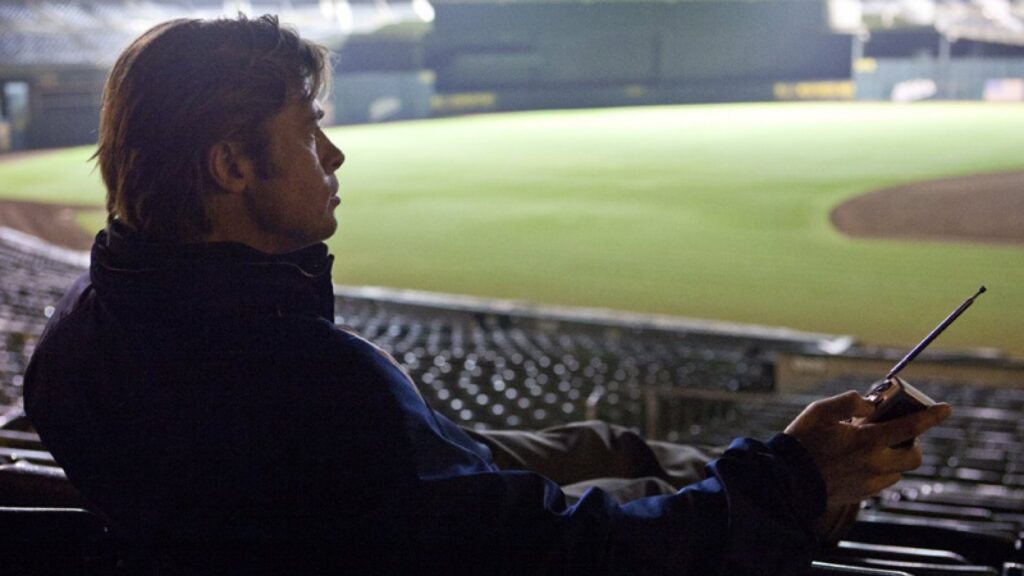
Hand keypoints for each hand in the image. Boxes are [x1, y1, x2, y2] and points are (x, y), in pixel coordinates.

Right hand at [784, 390, 951, 506]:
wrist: (788, 480)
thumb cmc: (802, 441)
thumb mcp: (819, 411)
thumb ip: (849, 402)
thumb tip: (870, 403)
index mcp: (866, 441)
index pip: (910, 427)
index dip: (931, 416)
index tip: (946, 409)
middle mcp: (874, 464)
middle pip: (914, 456)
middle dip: (914, 442)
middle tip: (899, 432)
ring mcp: (869, 482)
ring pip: (899, 470)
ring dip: (894, 456)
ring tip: (873, 446)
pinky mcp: (862, 494)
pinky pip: (883, 481)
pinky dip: (881, 469)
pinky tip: (861, 461)